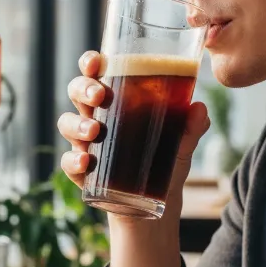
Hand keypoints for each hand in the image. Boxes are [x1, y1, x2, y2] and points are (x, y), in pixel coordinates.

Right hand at [57, 50, 210, 212]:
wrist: (152, 204)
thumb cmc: (162, 161)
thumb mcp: (181, 143)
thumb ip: (191, 126)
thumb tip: (199, 108)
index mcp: (115, 100)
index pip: (97, 73)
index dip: (90, 63)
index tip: (96, 62)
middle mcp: (95, 116)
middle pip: (77, 92)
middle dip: (83, 89)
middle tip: (99, 96)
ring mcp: (84, 143)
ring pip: (66, 124)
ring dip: (77, 125)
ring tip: (94, 132)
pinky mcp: (81, 171)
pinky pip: (68, 161)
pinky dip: (73, 160)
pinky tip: (86, 161)